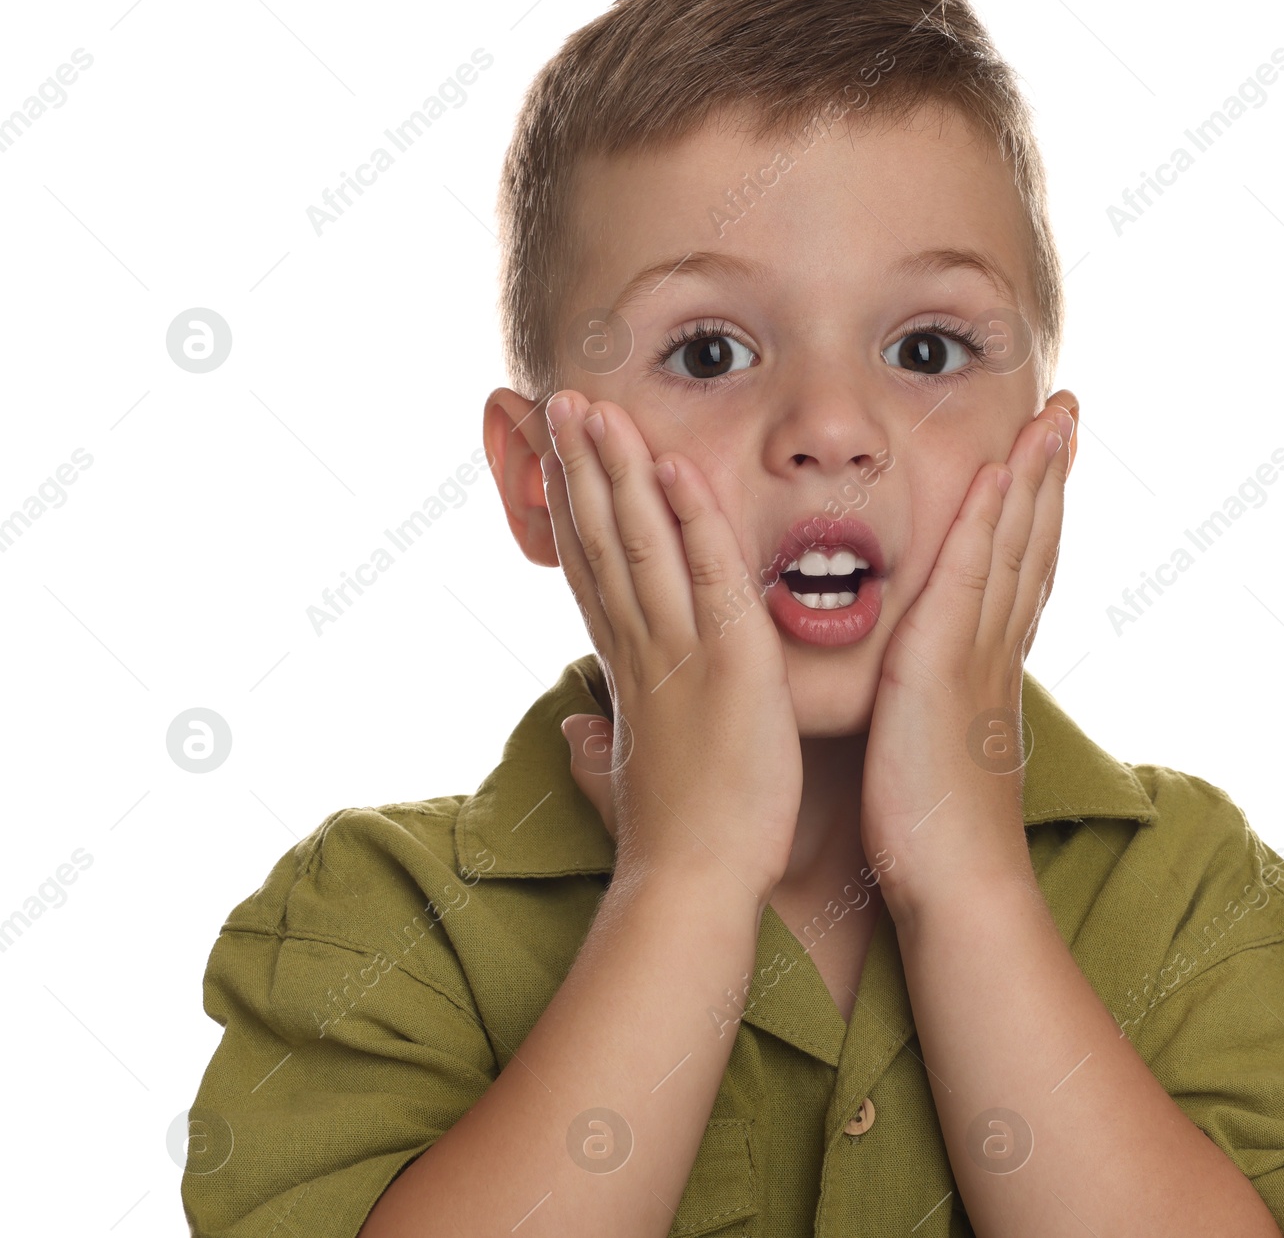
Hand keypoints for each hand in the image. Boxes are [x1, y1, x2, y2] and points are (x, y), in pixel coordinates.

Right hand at [541, 389, 803, 904]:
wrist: (694, 884)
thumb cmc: (674, 834)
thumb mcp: (626, 777)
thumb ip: (597, 745)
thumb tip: (575, 732)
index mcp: (628, 666)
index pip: (591, 568)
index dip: (571, 507)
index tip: (554, 457)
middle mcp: (641, 646)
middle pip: (599, 537)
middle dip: (578, 466)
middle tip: (560, 401)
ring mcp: (678, 649)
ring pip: (637, 540)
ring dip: (615, 469)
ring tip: (593, 406)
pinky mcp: (727, 661)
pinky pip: (706, 574)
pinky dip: (689, 517)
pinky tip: (672, 465)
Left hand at [859, 391, 1077, 923]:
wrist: (957, 886)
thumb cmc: (936, 836)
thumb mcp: (939, 753)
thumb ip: (939, 710)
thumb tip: (928, 696)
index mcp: (991, 668)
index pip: (1022, 572)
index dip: (1038, 513)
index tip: (1047, 462)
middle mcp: (997, 650)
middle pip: (1033, 544)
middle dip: (1050, 476)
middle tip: (1067, 414)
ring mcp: (978, 653)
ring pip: (1015, 546)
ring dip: (1034, 477)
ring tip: (1051, 419)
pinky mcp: (945, 663)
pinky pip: (971, 574)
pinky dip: (988, 520)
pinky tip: (998, 473)